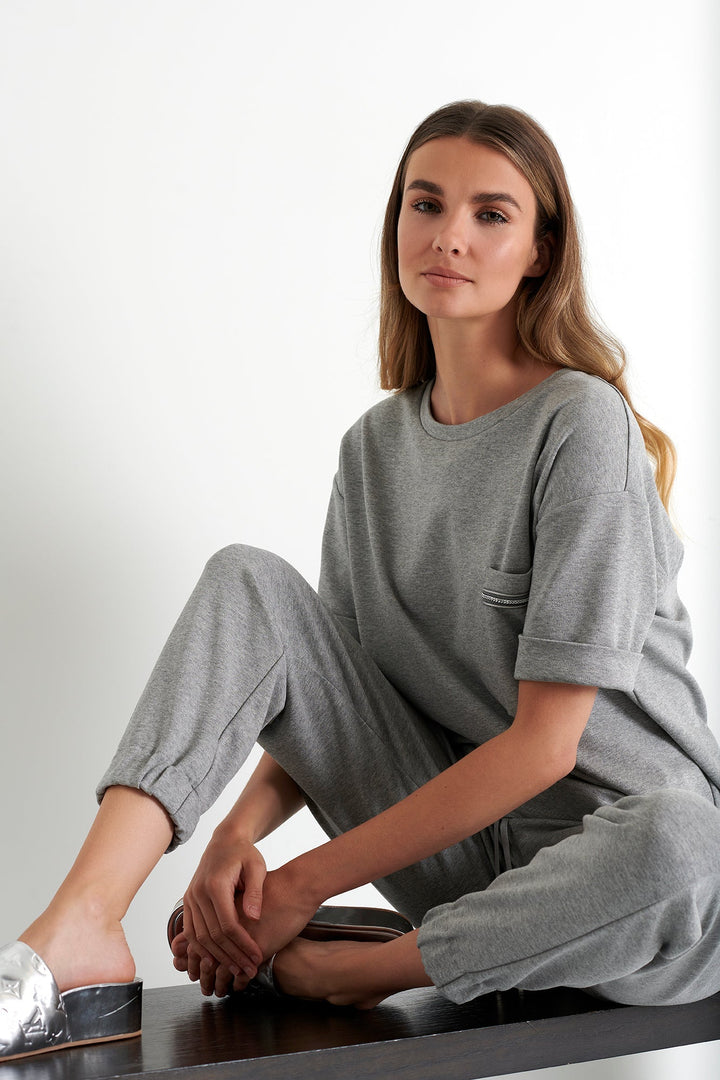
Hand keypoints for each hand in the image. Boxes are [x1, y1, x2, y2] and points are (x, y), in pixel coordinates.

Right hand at [172, 829, 267, 983]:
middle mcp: (198, 894)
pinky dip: (202, 949)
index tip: (256, 956)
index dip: (242, 945)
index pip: (228, 925)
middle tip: (248, 970)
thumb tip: (253, 918)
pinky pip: (192, 932)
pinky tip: (217, 959)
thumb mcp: (257, 867)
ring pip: (199, 938)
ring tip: (235, 970)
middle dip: (231, 956)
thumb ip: (255, 892)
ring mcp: (190, 899)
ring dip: (216, 957)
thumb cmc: (244, 854)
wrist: (225, 841)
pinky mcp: (188, 902)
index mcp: (215, 885)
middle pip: (213, 936)